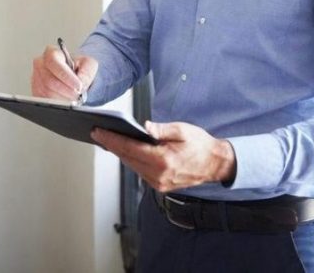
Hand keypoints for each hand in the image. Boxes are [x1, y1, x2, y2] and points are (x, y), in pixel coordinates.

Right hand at [31, 45, 97, 101]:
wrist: (74, 76)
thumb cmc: (79, 67)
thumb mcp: (89, 64)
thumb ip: (87, 72)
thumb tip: (81, 84)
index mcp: (51, 53)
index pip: (53, 62)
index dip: (66, 76)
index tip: (78, 85)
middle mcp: (40, 65)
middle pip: (49, 80)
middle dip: (66, 90)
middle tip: (78, 94)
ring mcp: (36, 79)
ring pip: (47, 93)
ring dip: (63, 98)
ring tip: (74, 97)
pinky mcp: (36, 92)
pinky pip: (45, 101)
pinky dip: (58, 104)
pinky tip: (66, 100)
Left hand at [91, 121, 235, 191]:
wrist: (215, 164)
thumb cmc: (200, 145)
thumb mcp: (182, 130)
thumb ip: (162, 129)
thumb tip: (145, 127)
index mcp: (164, 160)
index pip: (130, 149)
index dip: (112, 139)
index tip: (98, 131)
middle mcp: (159, 175)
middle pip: (127, 158)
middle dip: (111, 145)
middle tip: (98, 132)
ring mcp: (159, 183)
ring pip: (132, 166)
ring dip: (120, 153)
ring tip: (107, 139)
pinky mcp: (160, 186)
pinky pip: (140, 171)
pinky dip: (131, 160)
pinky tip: (125, 150)